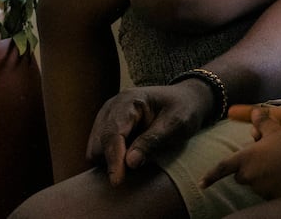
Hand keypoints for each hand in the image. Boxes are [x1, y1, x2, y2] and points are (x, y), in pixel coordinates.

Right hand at [87, 80, 215, 186]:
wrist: (185, 100)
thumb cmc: (183, 109)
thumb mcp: (176, 124)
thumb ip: (153, 141)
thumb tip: (130, 163)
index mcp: (128, 101)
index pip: (112, 134)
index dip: (113, 159)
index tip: (117, 181)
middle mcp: (111, 108)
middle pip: (98, 145)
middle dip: (112, 162)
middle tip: (139, 168)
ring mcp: (106, 118)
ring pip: (95, 151)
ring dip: (111, 162)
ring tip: (140, 159)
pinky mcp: (106, 129)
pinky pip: (99, 152)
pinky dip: (112, 160)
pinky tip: (133, 158)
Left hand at [199, 105, 280, 198]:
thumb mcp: (275, 130)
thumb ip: (261, 122)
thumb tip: (254, 112)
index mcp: (246, 158)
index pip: (222, 168)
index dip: (210, 176)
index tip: (201, 184)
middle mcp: (249, 174)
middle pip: (241, 176)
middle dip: (249, 169)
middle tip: (266, 159)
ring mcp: (259, 187)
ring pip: (254, 184)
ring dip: (261, 177)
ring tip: (279, 166)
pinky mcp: (270, 195)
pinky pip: (266, 192)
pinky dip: (271, 186)